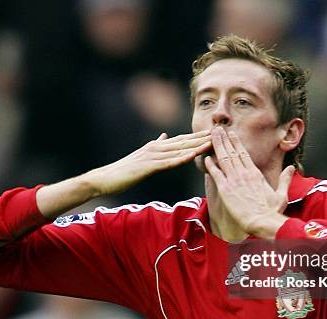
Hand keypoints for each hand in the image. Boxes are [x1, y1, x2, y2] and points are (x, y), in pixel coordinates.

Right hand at [90, 130, 211, 195]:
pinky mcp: (147, 166)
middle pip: (184, 141)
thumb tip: (164, 135)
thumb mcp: (142, 155)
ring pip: (179, 150)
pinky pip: (168, 162)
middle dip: (202, 137)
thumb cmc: (123, 170)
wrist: (105, 178)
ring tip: (212, 142)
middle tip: (221, 133)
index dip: (199, 136)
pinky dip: (181, 158)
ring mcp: (152, 156)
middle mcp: (156, 147)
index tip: (214, 133)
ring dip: (196, 146)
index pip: (182, 140)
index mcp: (157, 146)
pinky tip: (192, 156)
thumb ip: (155, 145)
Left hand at [204, 127, 294, 237]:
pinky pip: (216, 174)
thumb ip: (285, 179)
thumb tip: (291, 168)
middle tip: (217, 129)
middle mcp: (244, 174)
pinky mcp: (225, 190)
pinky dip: (211, 165)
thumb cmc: (271, 211)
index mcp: (256, 174)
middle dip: (224, 140)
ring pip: (224, 159)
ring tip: (211, 136)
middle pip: (232, 152)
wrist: (261, 221)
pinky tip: (205, 158)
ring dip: (217, 146)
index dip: (236, 143)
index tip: (231, 134)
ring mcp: (234, 180)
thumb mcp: (281, 194)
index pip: (244, 154)